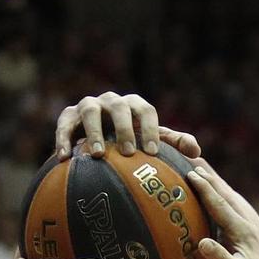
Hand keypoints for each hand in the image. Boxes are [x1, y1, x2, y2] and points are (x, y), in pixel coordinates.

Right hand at [54, 90, 201, 161]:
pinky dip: (63, 138)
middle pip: (118, 107)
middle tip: (128, 152)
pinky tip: (64, 157)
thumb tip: (195, 151)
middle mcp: (112, 102)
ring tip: (99, 154)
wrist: (102, 145)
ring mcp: (88, 106)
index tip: (153, 151)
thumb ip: (175, 144)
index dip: (150, 128)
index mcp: (134, 106)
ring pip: (90, 110)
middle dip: (124, 128)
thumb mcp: (153, 142)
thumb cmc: (133, 144)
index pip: (145, 109)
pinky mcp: (68, 116)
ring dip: (94, 131)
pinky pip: (64, 124)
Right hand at [187, 161, 258, 258]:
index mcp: (242, 231)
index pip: (218, 204)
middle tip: (187, 159)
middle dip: (206, 178)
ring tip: (197, 172)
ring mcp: (247, 231)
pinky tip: (209, 202)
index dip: (203, 187)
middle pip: (222, 196)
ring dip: (211, 187)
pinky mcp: (246, 239)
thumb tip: (201, 243)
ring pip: (226, 202)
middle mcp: (245, 226)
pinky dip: (216, 203)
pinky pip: (227, 215)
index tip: (187, 172)